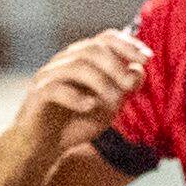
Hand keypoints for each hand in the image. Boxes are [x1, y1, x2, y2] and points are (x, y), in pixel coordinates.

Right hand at [18, 29, 148, 151]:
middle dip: (117, 66)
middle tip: (130, 86)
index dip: (128, 45)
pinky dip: (76, 97)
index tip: (147, 59)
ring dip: (101, 83)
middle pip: (93, 50)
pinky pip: (56, 88)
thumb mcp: (109, 107)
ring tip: (114, 102)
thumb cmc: (77, 122)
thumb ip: (124, 88)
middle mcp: (65, 61)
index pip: (106, 39)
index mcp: (83, 59)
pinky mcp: (37, 95)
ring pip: (77, 66)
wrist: (44, 147)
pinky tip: (91, 107)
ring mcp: (48, 76)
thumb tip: (139, 69)